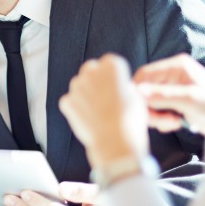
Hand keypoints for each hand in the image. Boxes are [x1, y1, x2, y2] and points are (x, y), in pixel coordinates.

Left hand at [59, 54, 149, 168]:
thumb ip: (125, 87)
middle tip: (104, 98)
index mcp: (112, 65)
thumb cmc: (131, 121)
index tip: (117, 87)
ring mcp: (77, 87)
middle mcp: (92, 71)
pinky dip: (75, 108)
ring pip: (78, 85)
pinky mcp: (67, 102)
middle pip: (90, 69)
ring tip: (98, 112)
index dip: (114, 76)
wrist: (116, 143)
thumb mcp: (137, 97)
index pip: (109, 62)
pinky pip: (69, 101)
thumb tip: (121, 87)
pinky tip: (87, 119)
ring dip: (85, 94)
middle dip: (95, 80)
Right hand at [133, 53, 204, 136]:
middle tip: (161, 121)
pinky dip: (162, 120)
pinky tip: (175, 124)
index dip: (138, 91)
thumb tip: (137, 92)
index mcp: (177, 66)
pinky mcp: (175, 103)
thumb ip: (162, 94)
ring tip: (172, 123)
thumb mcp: (190, 99)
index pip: (144, 74)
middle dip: (150, 108)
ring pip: (149, 102)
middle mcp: (173, 75)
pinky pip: (158, 110)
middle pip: (144, 90)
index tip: (142, 109)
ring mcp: (173, 89)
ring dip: (157, 116)